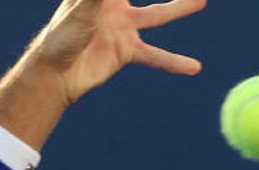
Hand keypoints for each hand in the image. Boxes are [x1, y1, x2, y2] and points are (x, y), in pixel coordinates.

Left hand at [32, 0, 206, 104]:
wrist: (56, 73)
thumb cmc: (60, 36)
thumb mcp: (81, 10)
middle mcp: (116, 4)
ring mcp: (124, 27)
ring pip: (158, 15)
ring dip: (180, 7)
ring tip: (202, 0)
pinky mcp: (128, 51)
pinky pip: (155, 55)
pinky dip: (173, 61)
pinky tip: (194, 67)